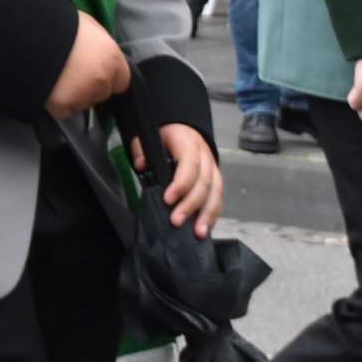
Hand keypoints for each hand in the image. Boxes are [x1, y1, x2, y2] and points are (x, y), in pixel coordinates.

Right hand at [46, 12, 131, 119]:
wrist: (31, 35)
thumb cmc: (60, 23)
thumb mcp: (87, 25)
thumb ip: (98, 44)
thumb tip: (98, 52)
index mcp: (112, 58)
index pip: (122, 80)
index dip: (107, 75)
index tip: (92, 70)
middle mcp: (102, 80)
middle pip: (102, 93)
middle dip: (90, 86)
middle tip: (71, 72)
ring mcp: (83, 96)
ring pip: (83, 103)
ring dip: (74, 95)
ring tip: (57, 78)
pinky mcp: (63, 106)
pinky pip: (64, 111)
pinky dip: (57, 103)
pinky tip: (49, 88)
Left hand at [132, 123, 223, 237]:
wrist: (184, 128)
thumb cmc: (166, 135)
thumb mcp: (150, 135)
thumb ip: (142, 149)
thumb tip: (141, 165)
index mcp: (189, 143)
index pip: (190, 165)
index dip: (181, 184)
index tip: (168, 199)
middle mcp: (206, 157)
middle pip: (204, 183)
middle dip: (191, 204)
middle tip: (176, 221)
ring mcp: (214, 169)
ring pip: (216, 193)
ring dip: (208, 214)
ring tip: (198, 233)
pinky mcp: (216, 180)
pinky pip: (219, 198)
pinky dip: (214, 214)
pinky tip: (206, 228)